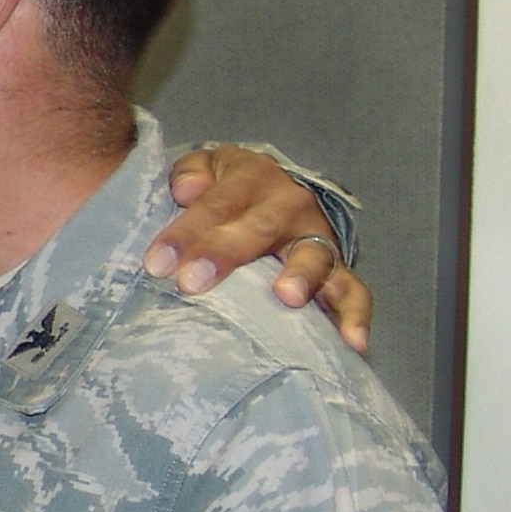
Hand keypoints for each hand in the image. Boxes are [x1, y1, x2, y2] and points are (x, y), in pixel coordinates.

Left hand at [146, 145, 371, 353]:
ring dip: (301, 277)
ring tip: (287, 299)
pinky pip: (352, 292)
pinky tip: (351, 343)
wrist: (270, 194)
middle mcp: (290, 205)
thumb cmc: (224, 191)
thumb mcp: (205, 168)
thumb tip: (186, 189)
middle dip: (225, 255)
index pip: (217, 203)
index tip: (156, 262)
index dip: (186, 232)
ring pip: (314, 256)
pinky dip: (354, 316)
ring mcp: (316, 239)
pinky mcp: (336, 271)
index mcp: (252, 177)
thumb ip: (189, 172)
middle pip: (259, 229)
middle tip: (192, 283)